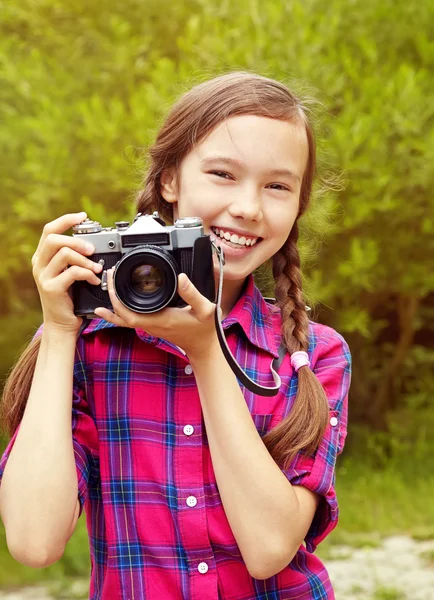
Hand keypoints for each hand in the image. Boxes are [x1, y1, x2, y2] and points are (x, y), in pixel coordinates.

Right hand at [32, 212, 102, 333]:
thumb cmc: (70, 297)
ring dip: (85, 259)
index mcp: (42, 257)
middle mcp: (39, 264)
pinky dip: (87, 274)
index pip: (50, 230)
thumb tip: (93, 241)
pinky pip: (72, 273)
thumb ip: (74, 257)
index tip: (83, 216)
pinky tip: (94, 280)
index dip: (66, 220)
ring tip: (96, 267)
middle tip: (92, 249)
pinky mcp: (51, 288)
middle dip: (77, 240)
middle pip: (54, 238)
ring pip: (64, 254)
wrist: (63, 323)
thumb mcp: (70, 272)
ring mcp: (43, 276)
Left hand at [94, 270, 219, 359]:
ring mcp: (151, 327)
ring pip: (124, 319)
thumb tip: (181, 277)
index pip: (129, 313)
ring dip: (114, 304)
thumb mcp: (205, 310)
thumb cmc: (206, 330)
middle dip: (111, 296)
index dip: (116, 298)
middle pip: (121, 315)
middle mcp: (152, 325)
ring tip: (107, 287)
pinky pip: (132, 320)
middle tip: (109, 276)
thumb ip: (193, 294)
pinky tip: (115, 306)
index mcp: (161, 320)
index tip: (114, 278)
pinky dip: (121, 312)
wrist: (205, 347)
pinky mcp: (153, 326)